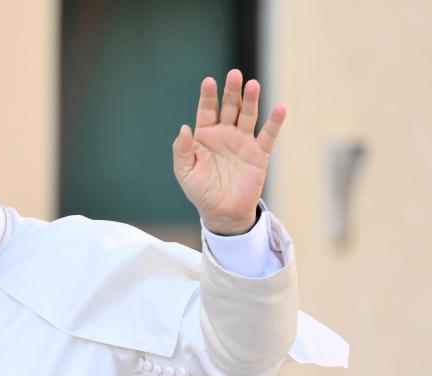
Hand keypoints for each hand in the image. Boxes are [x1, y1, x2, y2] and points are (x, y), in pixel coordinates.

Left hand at [173, 69, 285, 234]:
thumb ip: (182, 151)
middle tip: (234, 75)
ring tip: (253, 85)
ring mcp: (243, 142)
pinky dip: (275, 122)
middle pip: (230, 107)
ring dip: (251, 100)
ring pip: (248, 116)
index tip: (209, 81)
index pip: (207, 110)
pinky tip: (280, 107)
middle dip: (232, 91)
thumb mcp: (185, 173)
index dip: (208, 96)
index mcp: (205, 136)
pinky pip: (268, 135)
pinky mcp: (259, 154)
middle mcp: (225, 134)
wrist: (222, 213)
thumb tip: (184, 128)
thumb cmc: (201, 191)